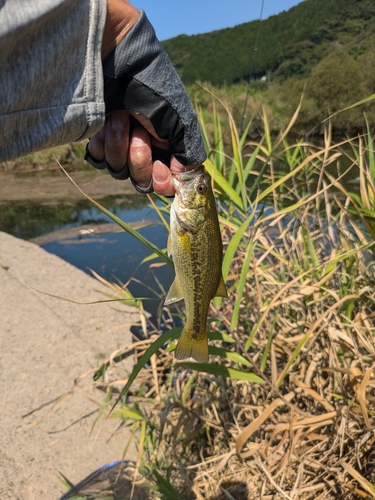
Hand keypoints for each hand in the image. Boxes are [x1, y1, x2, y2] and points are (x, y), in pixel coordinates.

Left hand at [85, 4, 206, 193]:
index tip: (160, 167)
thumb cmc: (152, 89)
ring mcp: (120, 147)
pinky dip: (102, 142)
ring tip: (120, 115)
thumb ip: (189, 152)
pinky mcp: (99, 140)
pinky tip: (106, 120)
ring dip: (119, 143)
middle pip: (141, 181)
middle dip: (139, 157)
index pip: (165, 184)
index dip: (162, 181)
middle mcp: (145, 151)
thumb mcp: (180, 121)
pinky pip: (98, 159)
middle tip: (139, 129)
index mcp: (167, 149)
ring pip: (118, 170)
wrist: (117, 64)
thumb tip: (183, 177)